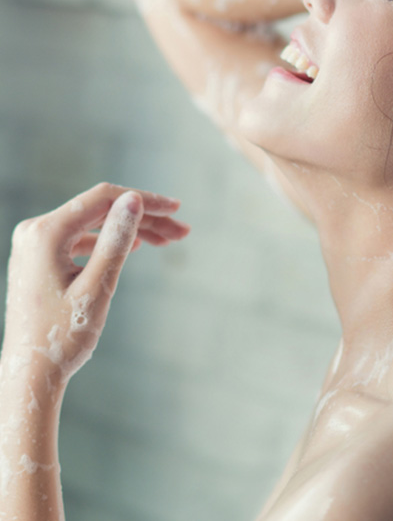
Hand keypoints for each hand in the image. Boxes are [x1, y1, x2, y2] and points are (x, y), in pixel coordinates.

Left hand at [1, 183, 189, 393]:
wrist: (29, 375)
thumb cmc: (61, 338)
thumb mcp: (97, 287)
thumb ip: (115, 240)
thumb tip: (133, 200)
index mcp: (45, 233)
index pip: (103, 200)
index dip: (144, 200)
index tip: (175, 209)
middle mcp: (36, 231)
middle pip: (100, 210)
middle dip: (143, 218)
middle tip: (180, 230)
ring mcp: (36, 244)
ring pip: (94, 224)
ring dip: (130, 230)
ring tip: (167, 240)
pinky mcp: (40, 257)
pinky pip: (82, 238)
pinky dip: (110, 242)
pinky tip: (134, 246)